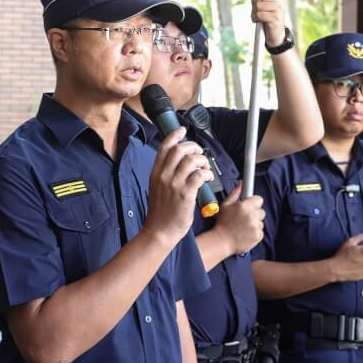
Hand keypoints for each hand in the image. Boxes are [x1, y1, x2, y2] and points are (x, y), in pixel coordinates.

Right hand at [142, 128, 213, 249]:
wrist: (159, 231)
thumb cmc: (161, 212)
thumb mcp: (157, 188)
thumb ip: (165, 174)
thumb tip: (179, 162)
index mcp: (156, 173)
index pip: (165, 147)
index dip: (175, 135)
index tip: (182, 130)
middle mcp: (164, 176)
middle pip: (180, 149)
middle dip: (193, 147)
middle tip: (199, 154)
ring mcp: (174, 184)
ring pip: (191, 159)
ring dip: (202, 160)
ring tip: (205, 168)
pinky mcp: (185, 194)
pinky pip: (199, 175)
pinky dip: (206, 173)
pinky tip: (207, 177)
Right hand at [213, 183, 264, 254]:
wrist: (222, 241)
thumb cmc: (222, 223)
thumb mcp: (225, 205)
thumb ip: (235, 193)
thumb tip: (241, 184)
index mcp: (244, 206)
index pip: (259, 199)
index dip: (254, 203)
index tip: (249, 206)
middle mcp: (252, 215)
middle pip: (261, 211)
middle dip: (254, 214)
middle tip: (244, 218)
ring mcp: (255, 226)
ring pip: (261, 222)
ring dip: (254, 224)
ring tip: (243, 227)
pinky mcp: (258, 235)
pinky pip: (261, 231)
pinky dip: (255, 233)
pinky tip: (246, 233)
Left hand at [251, 0, 284, 47]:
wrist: (275, 34)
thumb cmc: (268, 14)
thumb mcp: (263, 0)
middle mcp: (281, 0)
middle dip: (254, 1)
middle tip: (257, 7)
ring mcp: (279, 9)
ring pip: (258, 4)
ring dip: (254, 11)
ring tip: (258, 15)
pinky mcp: (275, 19)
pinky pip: (259, 14)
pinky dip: (255, 18)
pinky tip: (258, 20)